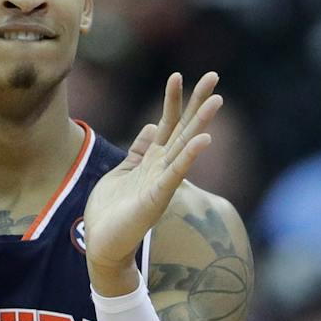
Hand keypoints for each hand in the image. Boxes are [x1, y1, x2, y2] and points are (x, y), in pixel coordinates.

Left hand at [84, 72, 220, 286]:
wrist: (103, 245)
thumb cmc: (111, 212)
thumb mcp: (123, 171)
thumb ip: (139, 150)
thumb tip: (152, 126)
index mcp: (153, 161)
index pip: (167, 124)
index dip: (172, 100)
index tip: (178, 75)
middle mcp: (162, 168)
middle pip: (183, 129)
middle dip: (198, 103)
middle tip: (213, 76)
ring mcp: (162, 182)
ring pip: (184, 147)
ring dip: (201, 123)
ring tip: (216, 100)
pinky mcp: (156, 198)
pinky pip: (175, 174)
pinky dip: (188, 157)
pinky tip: (202, 140)